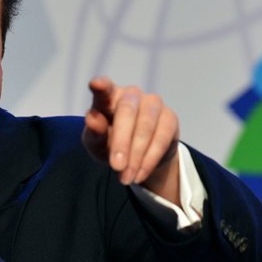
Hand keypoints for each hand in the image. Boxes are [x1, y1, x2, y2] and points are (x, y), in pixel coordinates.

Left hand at [82, 76, 180, 203]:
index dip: (101, 85)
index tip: (96, 84)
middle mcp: (131, 94)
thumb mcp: (96, 143)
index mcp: (107, 96)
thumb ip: (93, 132)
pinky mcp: (169, 117)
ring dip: (136, 155)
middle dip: (121, 142)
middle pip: (127, 111)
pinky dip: (150, 159)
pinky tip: (139, 174)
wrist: (136, 157)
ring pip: (146, 126)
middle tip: (116, 167)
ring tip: (126, 177)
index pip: (103, 87)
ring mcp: (152, 103)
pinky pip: (162, 138)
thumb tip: (91, 119)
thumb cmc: (109, 142)